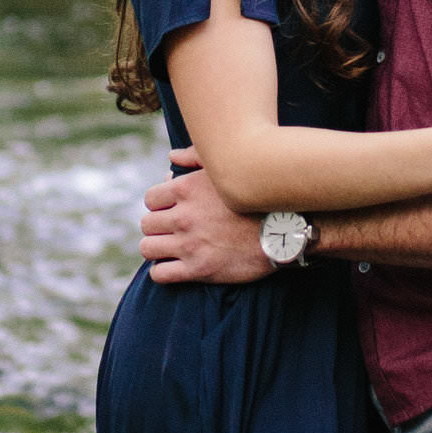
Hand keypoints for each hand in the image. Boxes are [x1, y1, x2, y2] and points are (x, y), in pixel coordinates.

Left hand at [140, 147, 274, 283]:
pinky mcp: (198, 269)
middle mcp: (183, 216)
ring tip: (170, 249)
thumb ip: (196, 158)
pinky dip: (162, 272)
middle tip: (171, 231)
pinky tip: (174, 267)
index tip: (170, 210)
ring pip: (147, 248)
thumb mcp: (228, 169)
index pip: (150, 199)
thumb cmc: (257, 197)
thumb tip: (171, 158)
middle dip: (157, 227)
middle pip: (147, 224)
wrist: (285, 231)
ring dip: (156, 249)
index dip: (159, 205)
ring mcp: (189, 244)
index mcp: (187, 189)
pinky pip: (160, 274)